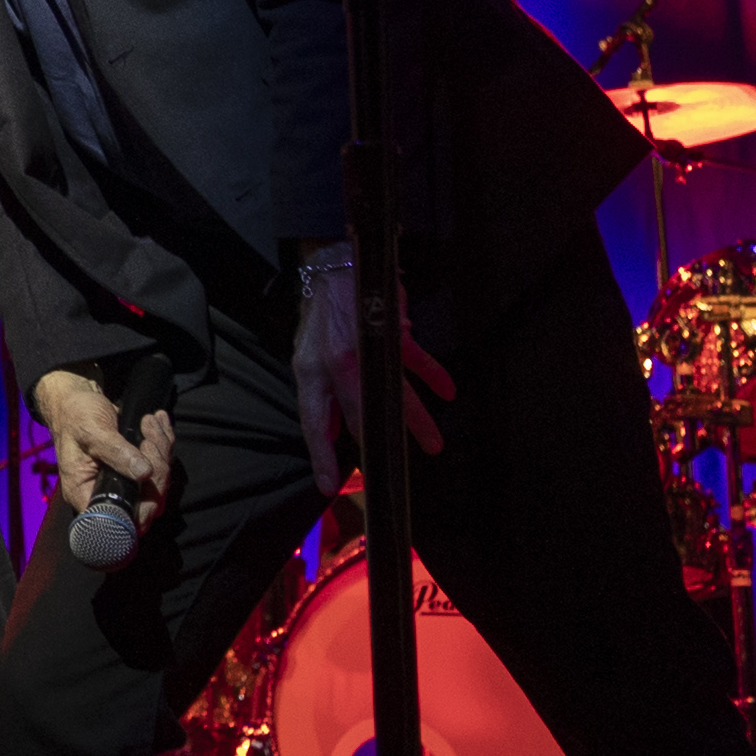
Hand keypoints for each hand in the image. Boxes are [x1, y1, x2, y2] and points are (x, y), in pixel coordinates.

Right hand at [35, 367, 175, 530]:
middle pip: (148, 503)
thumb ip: (116, 453)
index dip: (144, 506)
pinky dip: (164, 442)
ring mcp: (124, 483)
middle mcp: (107, 495)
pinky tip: (159, 421)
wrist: (75, 399)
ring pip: (158, 482)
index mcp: (87, 494)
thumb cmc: (74, 415)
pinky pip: (160, 465)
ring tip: (151, 422)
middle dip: (158, 467)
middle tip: (149, 438)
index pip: (122, 520)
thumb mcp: (91, 432)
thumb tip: (145, 473)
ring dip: (162, 450)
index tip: (148, 471)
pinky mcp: (136, 469)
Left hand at [291, 246, 455, 494]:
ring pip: (391, 394)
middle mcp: (332, 364)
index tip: (327, 486)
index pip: (311, 420)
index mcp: (310, 372)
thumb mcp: (308, 356)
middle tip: (394, 471)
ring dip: (415, 420)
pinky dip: (432, 375)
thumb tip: (331, 432)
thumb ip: (320, 394)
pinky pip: (413, 361)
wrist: (336, 269)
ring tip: (434, 444)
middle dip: (377, 444)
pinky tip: (447, 390)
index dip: (319, 453)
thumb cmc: (325, 318)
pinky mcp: (388, 333)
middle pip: (356, 414)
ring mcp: (361, 349)